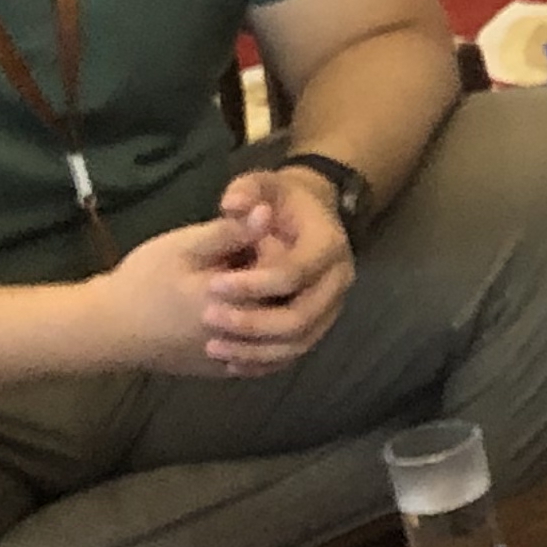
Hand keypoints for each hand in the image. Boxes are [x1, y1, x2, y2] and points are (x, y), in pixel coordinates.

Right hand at [85, 217, 271, 377]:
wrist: (107, 328)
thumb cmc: (144, 280)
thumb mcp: (184, 247)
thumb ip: (230, 232)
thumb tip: (268, 211)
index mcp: (236, 301)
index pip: (286, 275)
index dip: (280, 250)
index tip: (262, 238)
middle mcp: (243, 336)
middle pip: (288, 308)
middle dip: (283, 284)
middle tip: (260, 262)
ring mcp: (235, 359)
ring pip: (281, 338)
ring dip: (281, 313)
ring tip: (258, 289)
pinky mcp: (223, 372)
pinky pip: (263, 359)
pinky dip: (270, 338)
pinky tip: (260, 317)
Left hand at [197, 164, 359, 374]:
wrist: (306, 217)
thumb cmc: (281, 200)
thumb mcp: (264, 184)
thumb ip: (247, 191)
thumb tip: (234, 205)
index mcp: (328, 245)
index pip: (294, 274)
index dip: (253, 283)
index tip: (212, 284)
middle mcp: (338, 281)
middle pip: (300, 317)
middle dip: (252, 323)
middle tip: (208, 318)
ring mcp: (331, 307)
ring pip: (298, 343)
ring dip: (255, 350)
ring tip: (213, 347)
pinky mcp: (318, 325)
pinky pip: (294, 354)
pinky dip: (262, 362)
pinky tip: (230, 362)